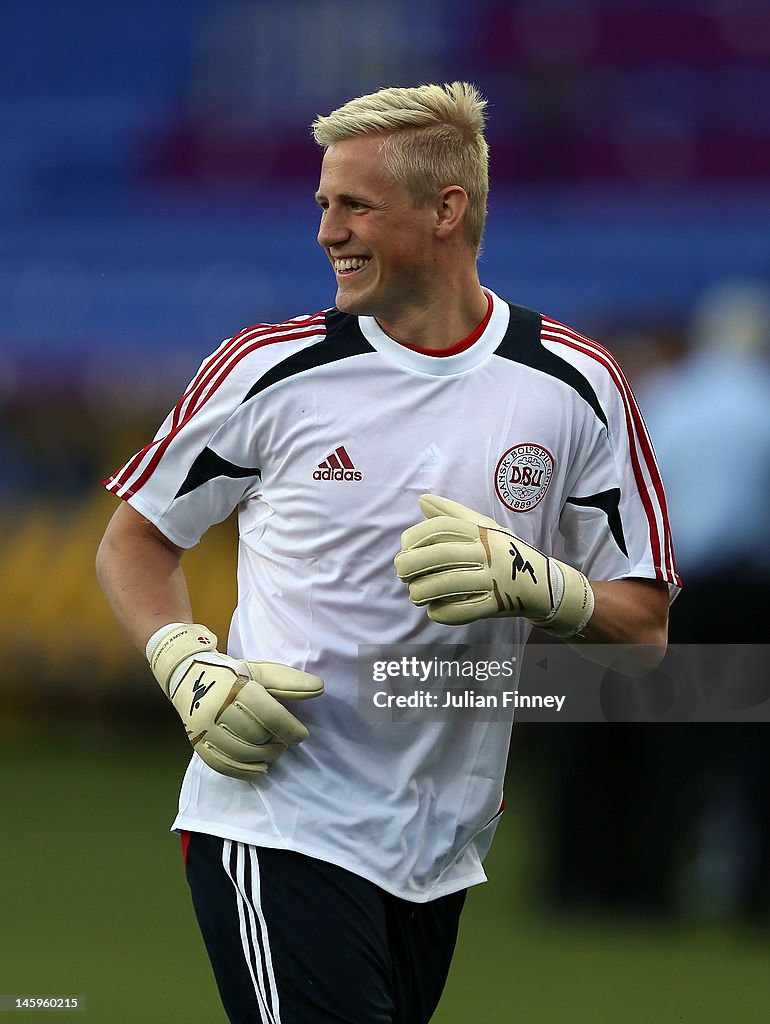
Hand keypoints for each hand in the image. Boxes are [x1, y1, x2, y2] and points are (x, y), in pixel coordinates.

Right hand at [148, 624, 323, 779]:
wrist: (187, 675)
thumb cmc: (231, 673)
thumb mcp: (261, 671)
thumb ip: (289, 682)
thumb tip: (320, 687)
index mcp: (235, 686)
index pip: (269, 714)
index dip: (290, 729)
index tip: (302, 736)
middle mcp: (216, 708)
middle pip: (256, 736)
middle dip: (277, 743)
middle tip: (286, 741)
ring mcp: (203, 728)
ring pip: (240, 753)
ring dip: (264, 757)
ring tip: (275, 751)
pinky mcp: (196, 742)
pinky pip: (222, 764)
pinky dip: (244, 772)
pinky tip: (261, 770)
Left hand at [395, 494, 593, 635]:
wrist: (543, 583)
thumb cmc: (505, 552)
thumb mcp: (484, 527)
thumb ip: (452, 514)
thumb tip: (421, 499)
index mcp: (482, 532)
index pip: (443, 527)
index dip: (416, 535)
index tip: (403, 545)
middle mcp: (489, 552)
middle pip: (442, 554)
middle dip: (413, 563)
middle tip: (401, 571)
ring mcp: (495, 579)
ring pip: (450, 584)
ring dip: (423, 591)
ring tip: (414, 594)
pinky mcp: (499, 604)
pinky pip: (466, 610)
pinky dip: (444, 612)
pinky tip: (433, 611)